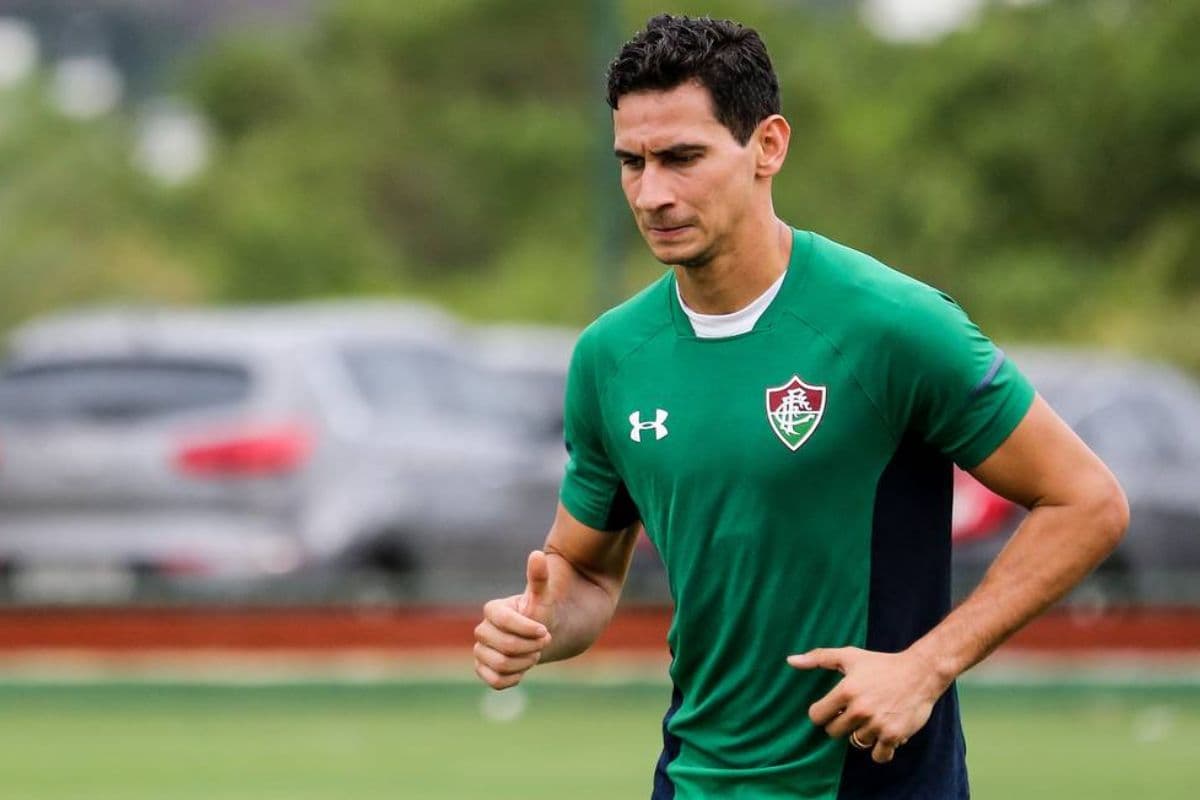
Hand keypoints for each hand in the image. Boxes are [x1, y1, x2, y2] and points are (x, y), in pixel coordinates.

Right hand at [473, 550, 553, 689]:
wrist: (539, 637)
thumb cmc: (541, 613)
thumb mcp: (544, 596)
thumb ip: (539, 577)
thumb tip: (538, 554)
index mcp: (492, 609)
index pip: (505, 621)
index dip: (528, 629)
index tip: (544, 630)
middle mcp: (481, 630)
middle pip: (505, 646)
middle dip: (530, 647)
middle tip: (543, 643)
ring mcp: (480, 651)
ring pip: (501, 665)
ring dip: (524, 662)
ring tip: (534, 654)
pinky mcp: (482, 669)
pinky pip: (495, 681)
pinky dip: (514, 678)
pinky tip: (523, 667)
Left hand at [786, 647, 948, 763]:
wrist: (920, 672)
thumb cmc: (881, 664)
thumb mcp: (849, 656)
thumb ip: (818, 658)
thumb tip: (790, 661)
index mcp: (845, 691)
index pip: (817, 716)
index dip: (822, 714)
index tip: (833, 709)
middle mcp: (859, 709)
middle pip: (834, 732)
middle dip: (840, 724)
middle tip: (853, 713)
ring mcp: (877, 724)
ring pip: (856, 743)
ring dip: (862, 734)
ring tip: (871, 720)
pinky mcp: (894, 735)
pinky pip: (878, 756)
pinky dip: (880, 750)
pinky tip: (883, 736)